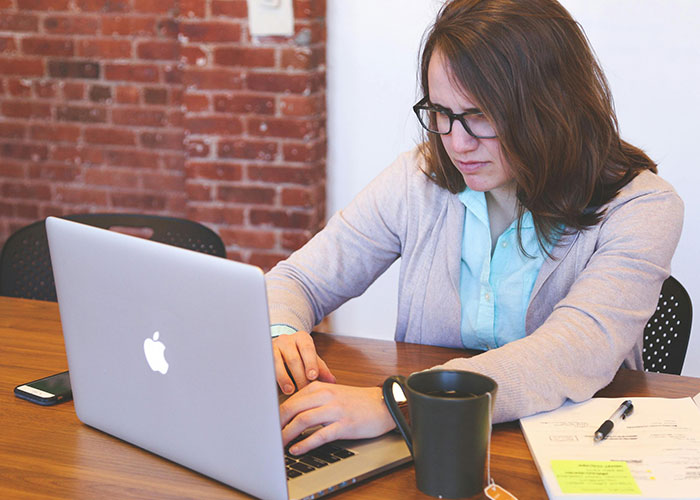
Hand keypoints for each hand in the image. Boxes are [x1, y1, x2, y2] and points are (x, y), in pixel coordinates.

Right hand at [272, 331, 334, 394]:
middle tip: (304, 390)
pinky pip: (267, 366)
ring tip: (290, 390)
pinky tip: (275, 387)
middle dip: (299, 376)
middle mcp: (286, 340)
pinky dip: (272, 377)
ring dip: (284, 378)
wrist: (280, 348)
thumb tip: (332, 381)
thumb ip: (321, 369)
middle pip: (293, 358)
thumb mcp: (311, 359)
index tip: (313, 376)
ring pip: (277, 362)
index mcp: (302, 338)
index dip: (310, 363)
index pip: (307, 349)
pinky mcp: (263, 355)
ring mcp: (273, 346)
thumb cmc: (299, 355)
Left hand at [279, 382, 396, 454]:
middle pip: (292, 408)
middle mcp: (326, 396)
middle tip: (268, 435)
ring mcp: (335, 410)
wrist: (384, 404)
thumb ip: (312, 399)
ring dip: (287, 434)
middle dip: (277, 423)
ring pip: (303, 420)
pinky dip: (305, 443)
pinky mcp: (344, 425)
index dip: (276, 413)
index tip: (267, 424)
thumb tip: (290, 412)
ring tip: (278, 444)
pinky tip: (297, 449)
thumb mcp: (332, 393)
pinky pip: (320, 435)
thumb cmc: (357, 401)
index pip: (291, 399)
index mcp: (320, 387)